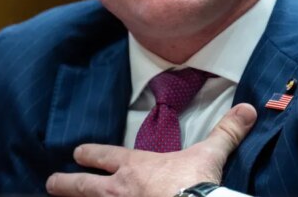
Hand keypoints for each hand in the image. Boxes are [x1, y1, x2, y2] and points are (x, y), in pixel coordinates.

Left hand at [45, 103, 256, 196]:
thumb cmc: (195, 183)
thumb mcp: (211, 153)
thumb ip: (226, 131)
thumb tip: (247, 109)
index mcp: (136, 167)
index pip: (105, 156)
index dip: (89, 154)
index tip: (77, 152)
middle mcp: (119, 189)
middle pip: (84, 185)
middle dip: (66, 182)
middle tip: (50, 182)